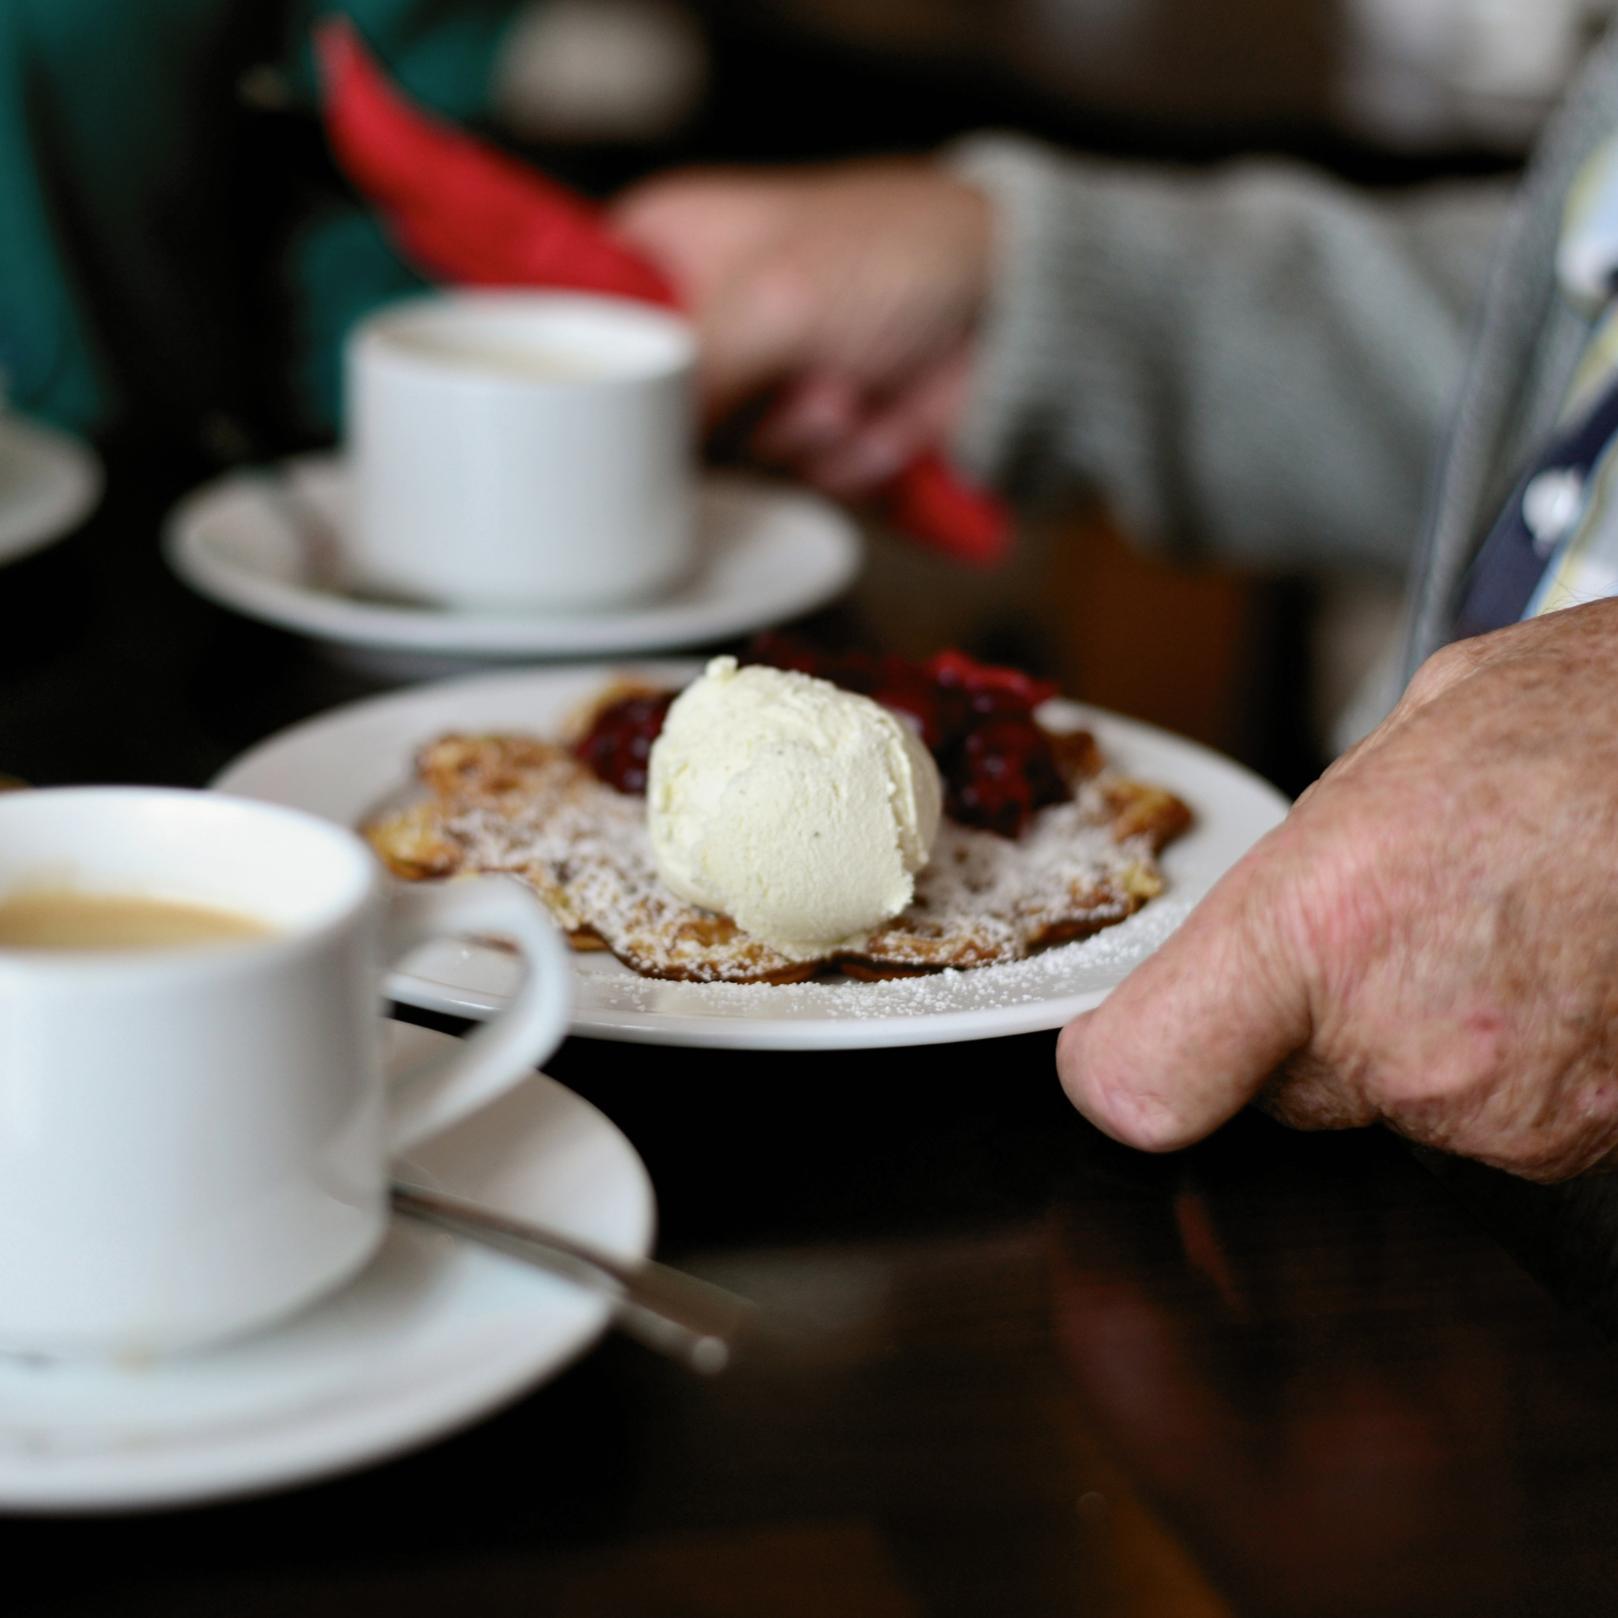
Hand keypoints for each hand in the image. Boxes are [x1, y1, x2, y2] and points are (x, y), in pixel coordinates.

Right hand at [610, 161, 991, 496]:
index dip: (597, 375)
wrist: (1014, 308)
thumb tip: (622, 451)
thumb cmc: (896, 255)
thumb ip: (684, 376)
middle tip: (781, 376)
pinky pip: (789, 480)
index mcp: (667, 248)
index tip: (616, 410)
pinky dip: (842, 457)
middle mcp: (700, 319)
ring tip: (849, 381)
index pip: (581, 320)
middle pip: (650, 415)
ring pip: (726, 460)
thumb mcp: (772, 300)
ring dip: (799, 433)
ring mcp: (754, 384)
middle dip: (732, 413)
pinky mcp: (804, 437)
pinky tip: (877, 412)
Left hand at [1058, 599, 1617, 1181]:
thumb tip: (1266, 900)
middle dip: (1306, 1021)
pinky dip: (1515, 1057)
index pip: (1142, 1080)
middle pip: (1273, 1087)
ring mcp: (1508, 1114)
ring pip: (1392, 1102)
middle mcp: (1405, 1047)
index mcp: (1323, 928)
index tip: (1127, 1044)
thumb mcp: (1410, 740)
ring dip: (1424, 1033)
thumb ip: (1312, 853)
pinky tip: (1561, 962)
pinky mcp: (1588, 1142)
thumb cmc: (1603, 723)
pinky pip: (1498, 1117)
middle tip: (1396, 920)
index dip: (1126, 1065)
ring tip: (1507, 921)